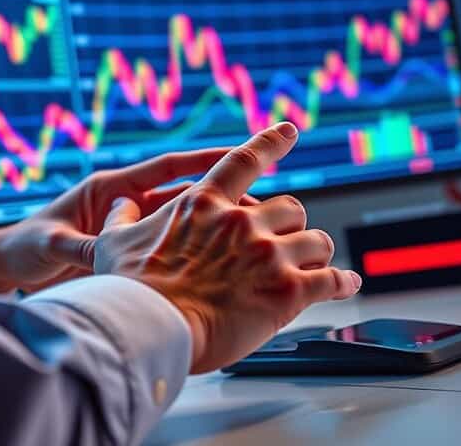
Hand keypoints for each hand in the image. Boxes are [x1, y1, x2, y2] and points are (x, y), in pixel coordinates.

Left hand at [0, 148, 252, 292]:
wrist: (10, 266)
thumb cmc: (26, 248)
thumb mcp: (51, 245)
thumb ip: (79, 247)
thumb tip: (103, 252)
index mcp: (108, 189)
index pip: (166, 168)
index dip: (202, 160)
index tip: (238, 153)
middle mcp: (125, 203)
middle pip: (184, 196)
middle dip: (221, 197)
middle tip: (258, 206)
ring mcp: (131, 225)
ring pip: (185, 222)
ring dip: (214, 226)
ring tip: (251, 235)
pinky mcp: (131, 249)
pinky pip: (173, 246)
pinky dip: (197, 249)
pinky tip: (222, 260)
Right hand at [93, 122, 362, 372]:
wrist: (148, 329)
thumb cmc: (129, 291)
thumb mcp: (113, 244)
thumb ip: (121, 219)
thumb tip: (117, 205)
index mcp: (204, 205)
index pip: (244, 161)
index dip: (270, 143)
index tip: (288, 131)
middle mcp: (242, 222)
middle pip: (291, 208)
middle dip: (291, 226)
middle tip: (286, 242)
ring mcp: (268, 255)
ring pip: (317, 241)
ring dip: (316, 254)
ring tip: (315, 267)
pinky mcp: (288, 291)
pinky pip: (332, 280)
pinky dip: (343, 282)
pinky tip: (347, 285)